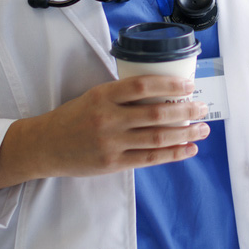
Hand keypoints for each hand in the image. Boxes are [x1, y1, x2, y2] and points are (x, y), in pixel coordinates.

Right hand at [0, 73, 210, 190]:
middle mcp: (108, 118)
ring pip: (157, 137)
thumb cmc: (74, 117)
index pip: (142, 86)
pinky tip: (189, 149)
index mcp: (103, 95)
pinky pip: (149, 159)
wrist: (45, 146)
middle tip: (203, 108)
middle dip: (186, 111)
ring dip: (185, 133)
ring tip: (203, 129)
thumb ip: (123, 95)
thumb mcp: (94, 96)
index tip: (189, 85)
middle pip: (156, 113)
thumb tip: (163, 91)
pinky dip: (173, 154)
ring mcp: (111, 143)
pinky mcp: (112, 163)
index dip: (169, 84)